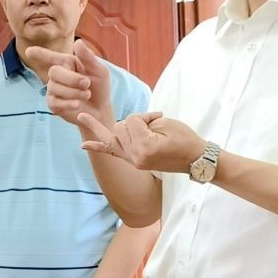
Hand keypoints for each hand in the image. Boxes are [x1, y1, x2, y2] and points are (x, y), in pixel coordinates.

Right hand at [27, 39, 111, 128]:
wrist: (100, 110)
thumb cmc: (100, 88)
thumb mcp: (99, 70)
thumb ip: (88, 57)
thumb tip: (78, 42)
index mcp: (68, 63)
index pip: (50, 56)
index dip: (39, 53)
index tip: (28, 51)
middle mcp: (58, 75)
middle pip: (53, 72)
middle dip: (71, 78)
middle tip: (87, 83)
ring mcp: (53, 90)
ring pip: (54, 87)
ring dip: (73, 92)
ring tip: (86, 94)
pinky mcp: (53, 104)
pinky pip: (54, 101)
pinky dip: (67, 102)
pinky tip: (77, 104)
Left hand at [78, 112, 208, 175]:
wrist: (194, 159)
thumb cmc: (184, 139)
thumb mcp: (165, 124)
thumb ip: (144, 120)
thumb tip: (131, 123)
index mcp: (144, 148)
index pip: (132, 120)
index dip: (145, 116)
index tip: (158, 118)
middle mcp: (134, 157)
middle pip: (120, 127)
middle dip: (135, 121)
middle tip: (153, 125)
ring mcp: (132, 161)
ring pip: (115, 136)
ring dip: (125, 128)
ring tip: (129, 125)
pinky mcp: (133, 162)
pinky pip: (111, 153)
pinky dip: (98, 147)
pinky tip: (83, 145)